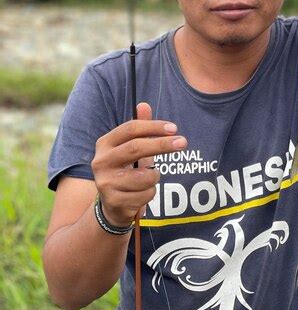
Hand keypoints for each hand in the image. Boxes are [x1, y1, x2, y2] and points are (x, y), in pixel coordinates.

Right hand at [91, 102, 186, 227]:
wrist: (112, 205)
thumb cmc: (126, 170)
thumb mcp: (132, 148)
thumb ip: (140, 128)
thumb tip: (144, 105)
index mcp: (105, 143)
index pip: (130, 128)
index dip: (153, 126)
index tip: (174, 128)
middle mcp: (101, 161)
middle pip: (136, 148)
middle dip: (162, 144)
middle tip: (183, 142)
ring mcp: (106, 182)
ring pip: (145, 176)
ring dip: (155, 176)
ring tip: (147, 179)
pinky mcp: (113, 201)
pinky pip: (146, 194)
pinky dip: (150, 193)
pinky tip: (140, 194)